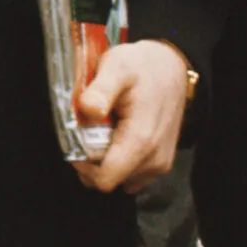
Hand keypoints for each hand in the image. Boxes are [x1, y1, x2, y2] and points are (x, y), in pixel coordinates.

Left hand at [73, 39, 191, 193]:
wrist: (172, 67)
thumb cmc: (143, 66)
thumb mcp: (117, 67)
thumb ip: (101, 90)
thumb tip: (88, 110)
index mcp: (141, 141)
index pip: (104, 179)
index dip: (81, 165)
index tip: (74, 141)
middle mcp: (154, 160)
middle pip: (108, 179)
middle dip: (91, 160)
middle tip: (87, 129)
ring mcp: (159, 164)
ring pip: (119, 177)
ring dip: (104, 159)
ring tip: (103, 129)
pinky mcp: (160, 162)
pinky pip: (130, 174)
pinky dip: (118, 160)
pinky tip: (116, 135)